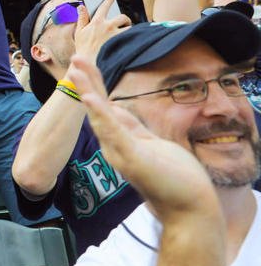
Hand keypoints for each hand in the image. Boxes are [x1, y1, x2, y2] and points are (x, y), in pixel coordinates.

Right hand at [65, 54, 217, 219]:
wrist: (190, 207)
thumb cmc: (175, 179)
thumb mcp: (151, 143)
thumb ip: (133, 128)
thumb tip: (117, 110)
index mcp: (121, 140)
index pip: (104, 107)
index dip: (94, 85)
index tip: (83, 66)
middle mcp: (115, 146)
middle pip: (98, 107)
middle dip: (87, 82)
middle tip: (75, 58)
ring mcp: (122, 153)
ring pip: (100, 116)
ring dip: (87, 91)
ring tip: (76, 71)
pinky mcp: (132, 158)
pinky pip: (114, 132)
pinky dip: (100, 114)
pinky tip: (91, 98)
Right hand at [73, 0, 130, 58]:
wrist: (90, 62)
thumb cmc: (83, 49)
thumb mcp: (79, 32)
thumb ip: (81, 18)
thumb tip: (81, 7)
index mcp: (97, 22)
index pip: (104, 7)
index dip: (108, 0)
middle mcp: (108, 26)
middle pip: (122, 16)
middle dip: (124, 19)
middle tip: (123, 23)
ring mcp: (116, 34)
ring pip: (130, 27)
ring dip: (129, 29)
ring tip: (127, 33)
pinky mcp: (122, 42)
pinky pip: (132, 36)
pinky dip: (133, 38)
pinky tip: (131, 41)